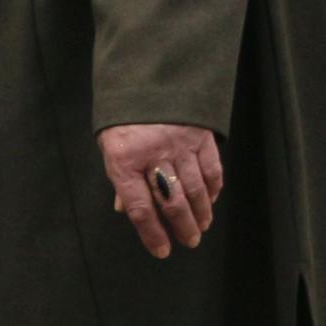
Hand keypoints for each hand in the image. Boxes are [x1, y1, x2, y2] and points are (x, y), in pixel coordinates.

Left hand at [97, 123, 222, 257]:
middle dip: (183, 228)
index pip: (140, 208)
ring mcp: (179, 143)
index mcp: (123, 159)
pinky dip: (213, 188)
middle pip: (171, 202)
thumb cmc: (124, 117)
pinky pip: (211, 169)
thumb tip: (126, 211)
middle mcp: (152, 153)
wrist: (145, 74)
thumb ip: (122, 179)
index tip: (162, 251)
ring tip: (202, 227)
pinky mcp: (200, 134)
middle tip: (190, 242)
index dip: (152, 234)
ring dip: (201, 213)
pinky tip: (211, 200)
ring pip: (195, 189)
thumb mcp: (112, 145)